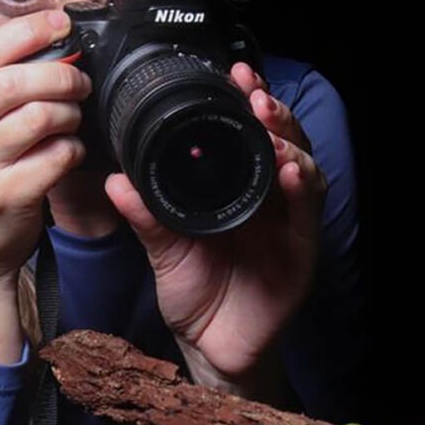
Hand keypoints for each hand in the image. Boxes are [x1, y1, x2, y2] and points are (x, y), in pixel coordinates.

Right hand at [0, 10, 92, 282]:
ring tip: (73, 119)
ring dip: (70, 113)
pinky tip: (69, 152)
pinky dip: (73, 149)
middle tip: (79, 82)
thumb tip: (56, 43)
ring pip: (38, 117)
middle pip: (12, 82)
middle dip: (59, 75)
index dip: (26, 32)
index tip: (59, 23)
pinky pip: (56, 157)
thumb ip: (2, 85)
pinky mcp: (5, 195)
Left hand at [105, 61, 327, 383]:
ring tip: (269, 123)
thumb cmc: (195, 293)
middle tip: (253, 92)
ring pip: (303, 168)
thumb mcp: (164, 251)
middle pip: (282, 142)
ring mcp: (288, 223)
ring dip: (289, 141)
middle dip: (272, 112)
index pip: (247, 138)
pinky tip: (290, 170)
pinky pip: (308, 214)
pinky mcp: (302, 252)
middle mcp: (267, 200)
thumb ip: (146, 217)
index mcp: (234, 191)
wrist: (211, 348)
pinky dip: (302, 189)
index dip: (245, 105)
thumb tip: (116, 182)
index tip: (233, 77)